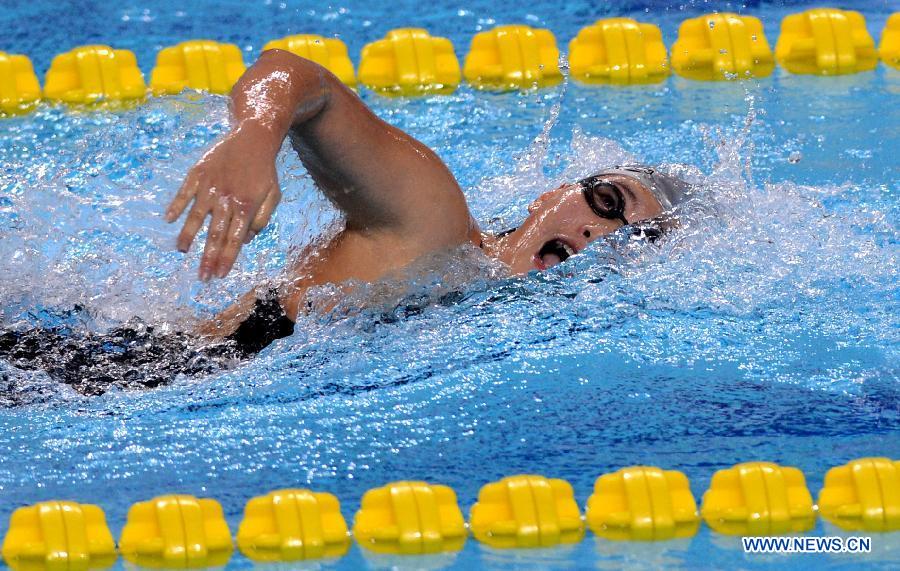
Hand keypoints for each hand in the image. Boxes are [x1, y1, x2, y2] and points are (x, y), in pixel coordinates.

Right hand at [166, 122, 281, 279]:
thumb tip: (246, 239)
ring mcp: (210, 186)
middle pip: (215, 234)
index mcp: (246, 207)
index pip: (234, 240)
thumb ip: (262, 219)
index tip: (219, 276)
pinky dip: (176, 206)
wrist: (253, 137)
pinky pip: (184, 193)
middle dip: (208, 258)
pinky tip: (169, 220)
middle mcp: (226, 199)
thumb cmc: (265, 170)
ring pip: (196, 216)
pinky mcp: (198, 173)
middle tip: (202, 276)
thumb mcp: (274, 195)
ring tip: (182, 251)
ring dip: (188, 236)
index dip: (226, 260)